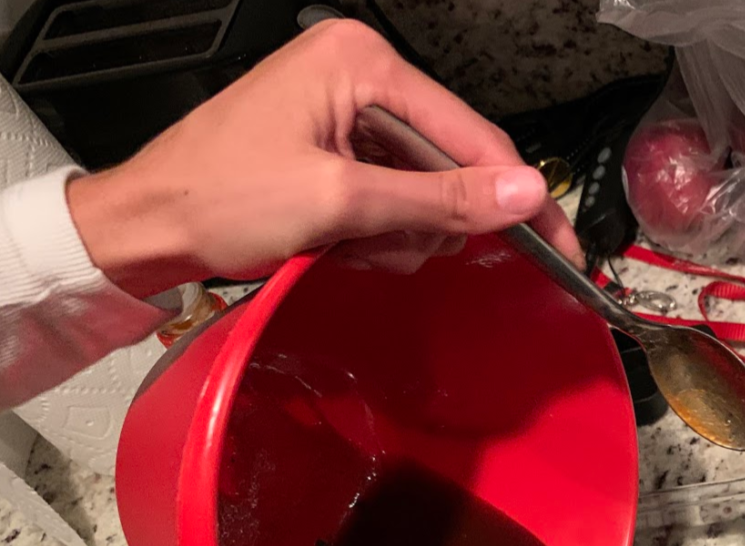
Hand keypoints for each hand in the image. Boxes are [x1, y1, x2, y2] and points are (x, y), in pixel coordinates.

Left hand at [67, 19, 579, 295]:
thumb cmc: (216, 196)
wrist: (148, 227)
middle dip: (430, 219)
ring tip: (347, 243)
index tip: (556, 242)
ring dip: (399, 233)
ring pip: (425, 190)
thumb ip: (440, 198)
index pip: (470, 132)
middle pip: (449, 162)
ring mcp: (348, 113)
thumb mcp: (342, 201)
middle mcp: (359, 75)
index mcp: (361, 61)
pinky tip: (340, 241)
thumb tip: (523, 193)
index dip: (515, 194)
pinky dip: (378, 232)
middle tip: (389, 245)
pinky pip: (394, 198)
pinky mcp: (338, 149)